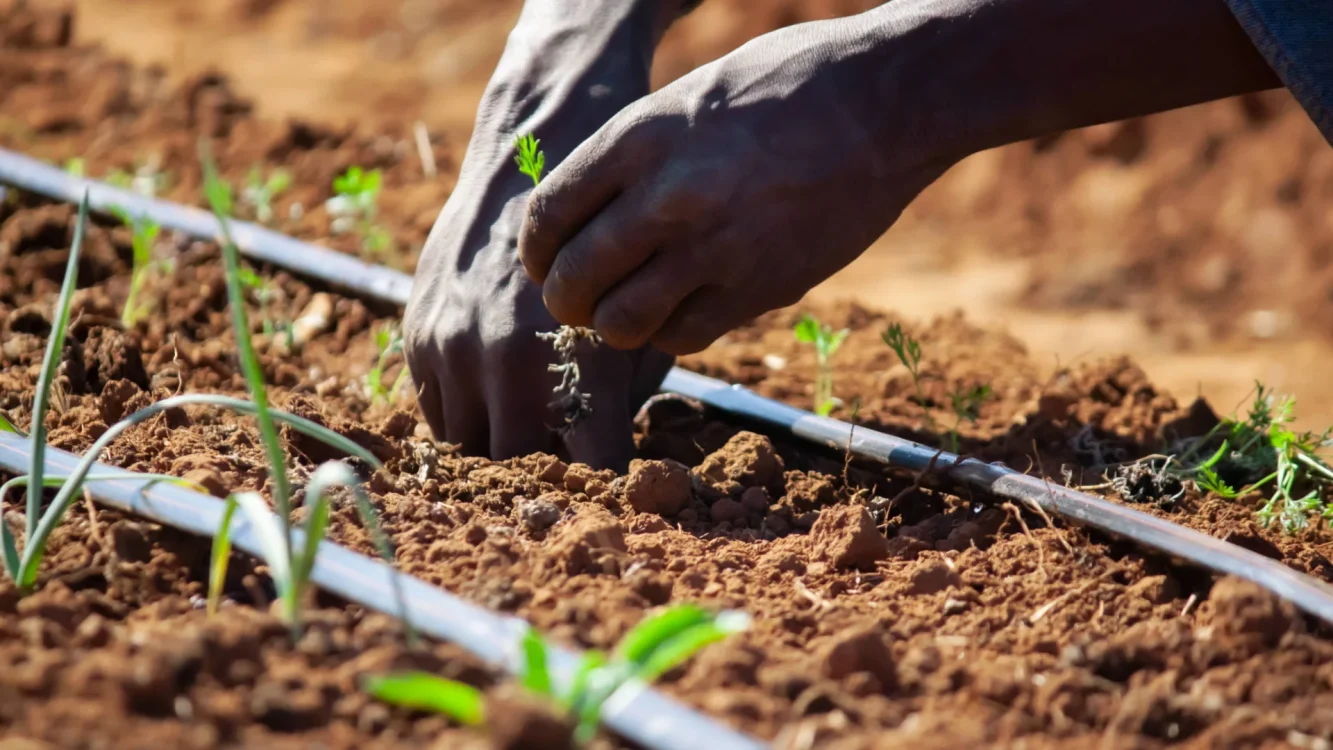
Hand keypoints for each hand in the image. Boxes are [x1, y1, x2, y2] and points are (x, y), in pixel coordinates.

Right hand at [404, 1, 677, 469]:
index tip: (619, 491)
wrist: (540, 145)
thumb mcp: (640, 314)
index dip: (607, 489)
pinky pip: (434, 410)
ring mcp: (453, 349)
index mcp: (574, 368)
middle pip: (518, 473)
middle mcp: (505, 367)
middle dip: (546, 476)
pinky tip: (496, 393)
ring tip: (531, 430)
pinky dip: (465, 414)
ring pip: (467, 449)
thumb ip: (625, 393)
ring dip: (498, 448)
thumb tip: (617, 456)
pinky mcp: (418, 332)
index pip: (589, 473)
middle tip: (569, 463)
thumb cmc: (611, 230)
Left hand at [517, 0, 1280, 354]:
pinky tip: (680, 312)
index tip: (546, 261)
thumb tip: (589, 213)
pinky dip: (668, 335)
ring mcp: (717, 247)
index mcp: (641, 137)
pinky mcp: (762, 286)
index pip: (547, 217)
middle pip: (575, 279)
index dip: (536, 252)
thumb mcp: (691, 95)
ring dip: (612, 327)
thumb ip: (634, 155)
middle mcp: (669, 196)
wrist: (890, 101)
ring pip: (622, 323)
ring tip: (624, 315)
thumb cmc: (789, 85)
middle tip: (576, 302)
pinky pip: (684, 335)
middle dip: (564, 301)